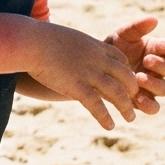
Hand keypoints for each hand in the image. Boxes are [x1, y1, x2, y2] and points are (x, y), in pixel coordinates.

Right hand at [24, 22, 139, 130]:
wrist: (29, 41)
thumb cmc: (38, 38)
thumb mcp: (62, 38)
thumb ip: (71, 47)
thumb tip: (66, 51)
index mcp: (93, 46)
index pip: (120, 59)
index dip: (126, 71)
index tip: (126, 81)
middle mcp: (96, 59)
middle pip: (125, 76)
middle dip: (133, 91)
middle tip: (134, 102)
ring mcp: (88, 73)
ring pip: (117, 92)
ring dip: (126, 107)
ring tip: (130, 119)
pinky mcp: (76, 86)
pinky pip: (97, 105)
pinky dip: (105, 117)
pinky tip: (109, 126)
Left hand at [105, 16, 164, 114]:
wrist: (92, 68)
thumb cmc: (110, 49)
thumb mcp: (121, 36)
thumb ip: (136, 28)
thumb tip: (154, 19)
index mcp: (155, 51)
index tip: (158, 45)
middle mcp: (157, 69)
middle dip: (161, 65)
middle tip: (146, 60)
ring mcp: (151, 86)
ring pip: (164, 89)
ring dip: (154, 83)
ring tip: (139, 77)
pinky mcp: (143, 102)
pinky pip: (154, 108)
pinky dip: (149, 104)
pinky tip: (137, 98)